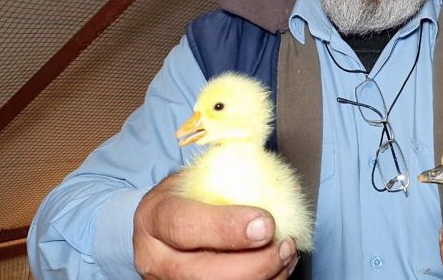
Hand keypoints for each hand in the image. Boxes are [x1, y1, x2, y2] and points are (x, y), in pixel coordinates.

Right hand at [133, 173, 297, 278]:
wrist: (161, 226)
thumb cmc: (185, 196)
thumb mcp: (192, 178)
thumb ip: (223, 177)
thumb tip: (269, 172)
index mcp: (155, 218)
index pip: (185, 227)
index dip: (227, 227)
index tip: (266, 223)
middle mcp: (156, 259)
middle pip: (203, 275)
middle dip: (254, 264)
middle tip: (285, 245)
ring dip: (264, 277)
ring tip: (287, 253)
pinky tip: (280, 267)